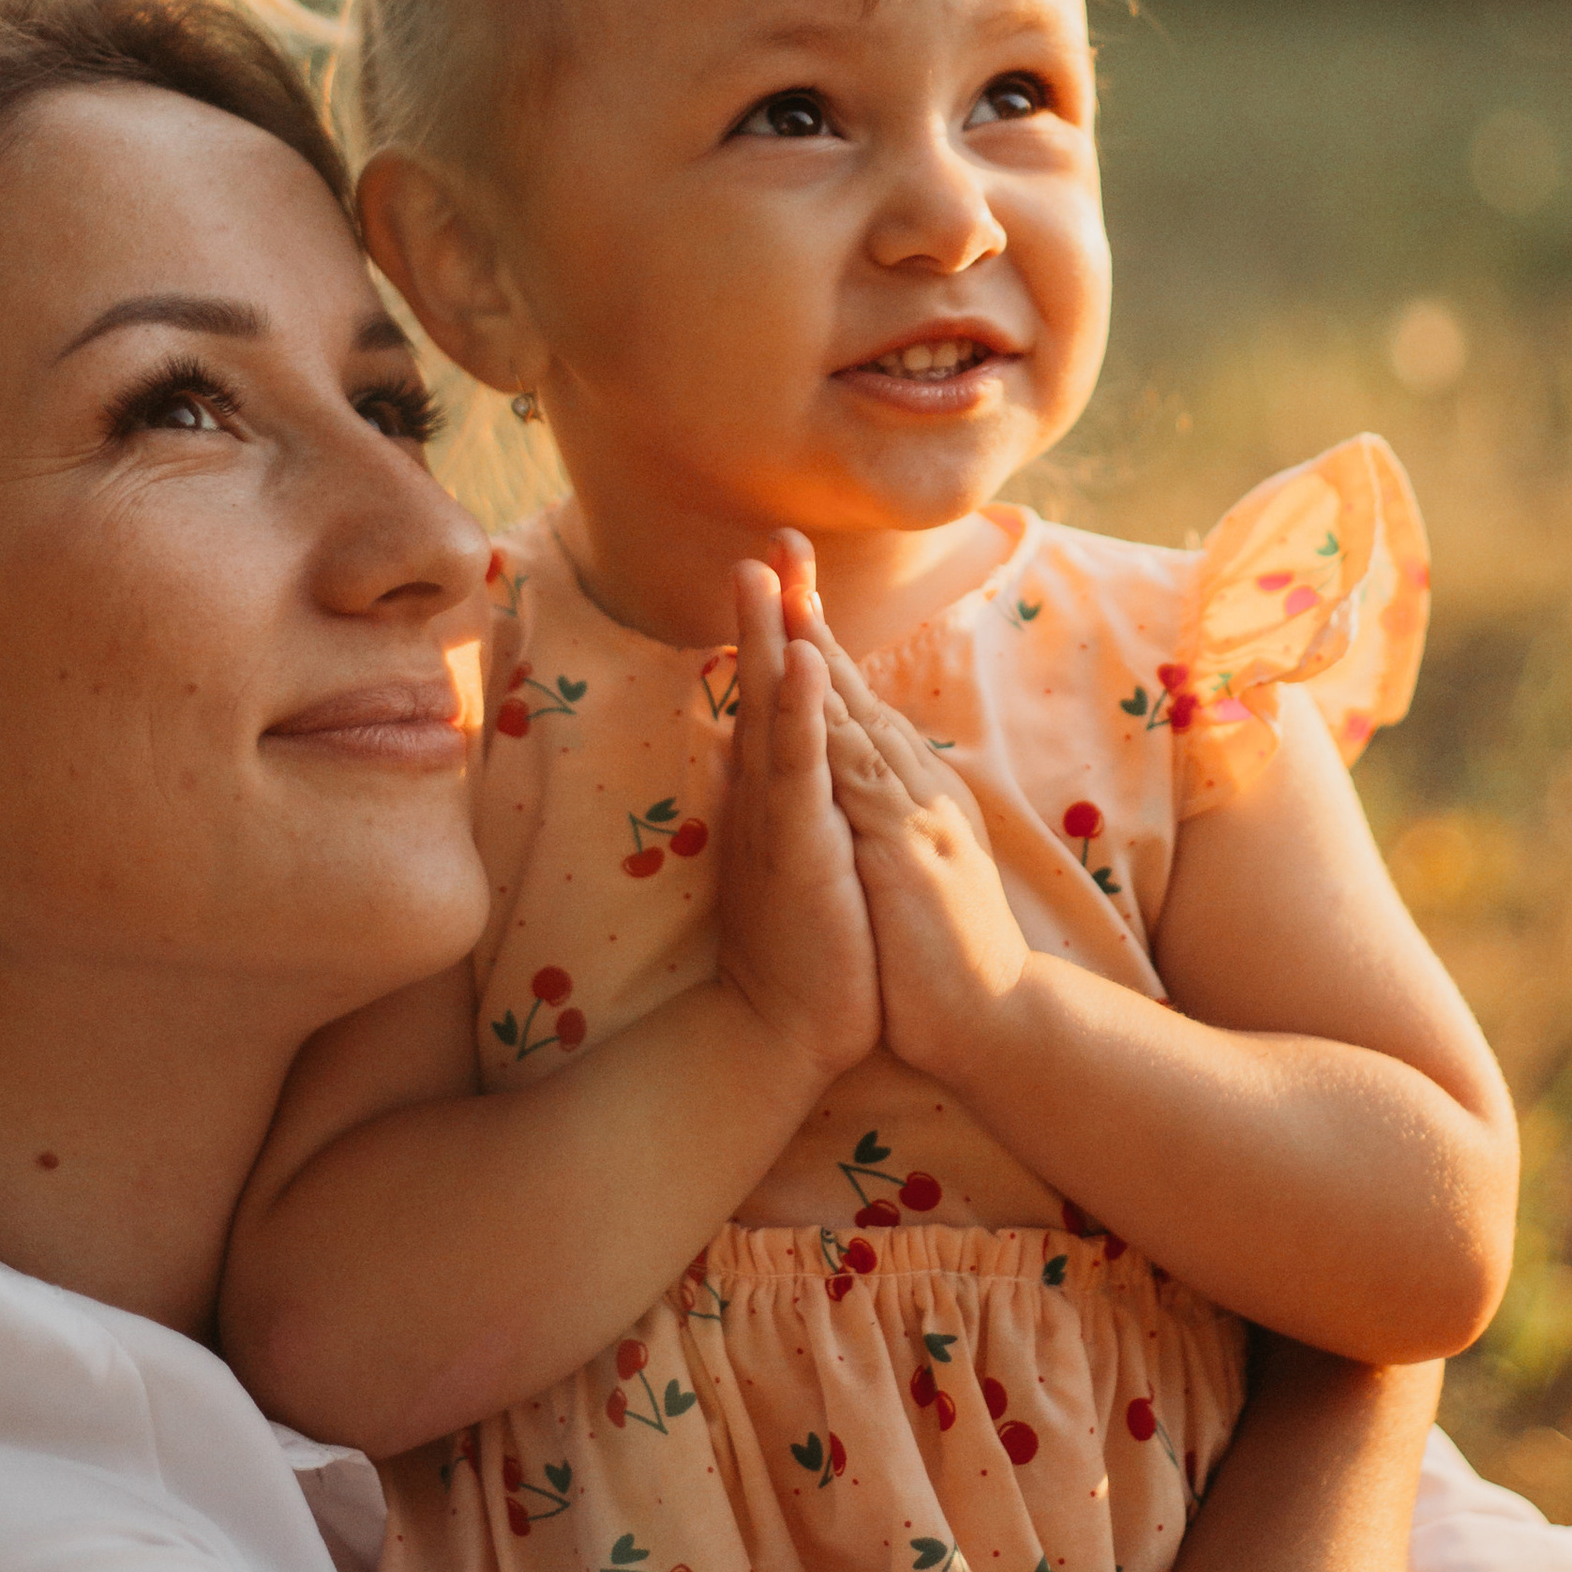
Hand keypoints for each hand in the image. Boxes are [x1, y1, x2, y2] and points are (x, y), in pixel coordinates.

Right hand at [711, 559, 879, 1092]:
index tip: (786, 564)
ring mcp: (776, 817)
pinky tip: (801, 661)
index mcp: (779, 792)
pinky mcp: (795, 848)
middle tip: (770, 539)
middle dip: (768, 609)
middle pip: (766, 683)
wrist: (787, 1033)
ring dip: (767, 639)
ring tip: (764, 571)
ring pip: (770, 712)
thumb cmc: (810, 949)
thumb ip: (785, 801)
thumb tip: (761, 749)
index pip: (781, 694)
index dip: (783, 628)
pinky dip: (798, 711)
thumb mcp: (804, 857)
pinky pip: (796, 767)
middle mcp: (767, 794)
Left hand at [770, 535, 1030, 1090]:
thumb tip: (850, 782)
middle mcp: (915, 784)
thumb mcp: (902, 868)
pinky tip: (807, 687)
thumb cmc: (941, 955)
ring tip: (778, 588)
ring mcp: (913, 811)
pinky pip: (860, 777)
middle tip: (779, 542)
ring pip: (854, 714)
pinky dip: (832, 726)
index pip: (855, 700)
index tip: (782, 581)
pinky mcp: (907, 849)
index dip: (817, 638)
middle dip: (811, 613)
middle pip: (853, 684)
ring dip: (814, 649)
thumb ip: (880, 818)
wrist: (989, 1021)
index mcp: (909, 789)